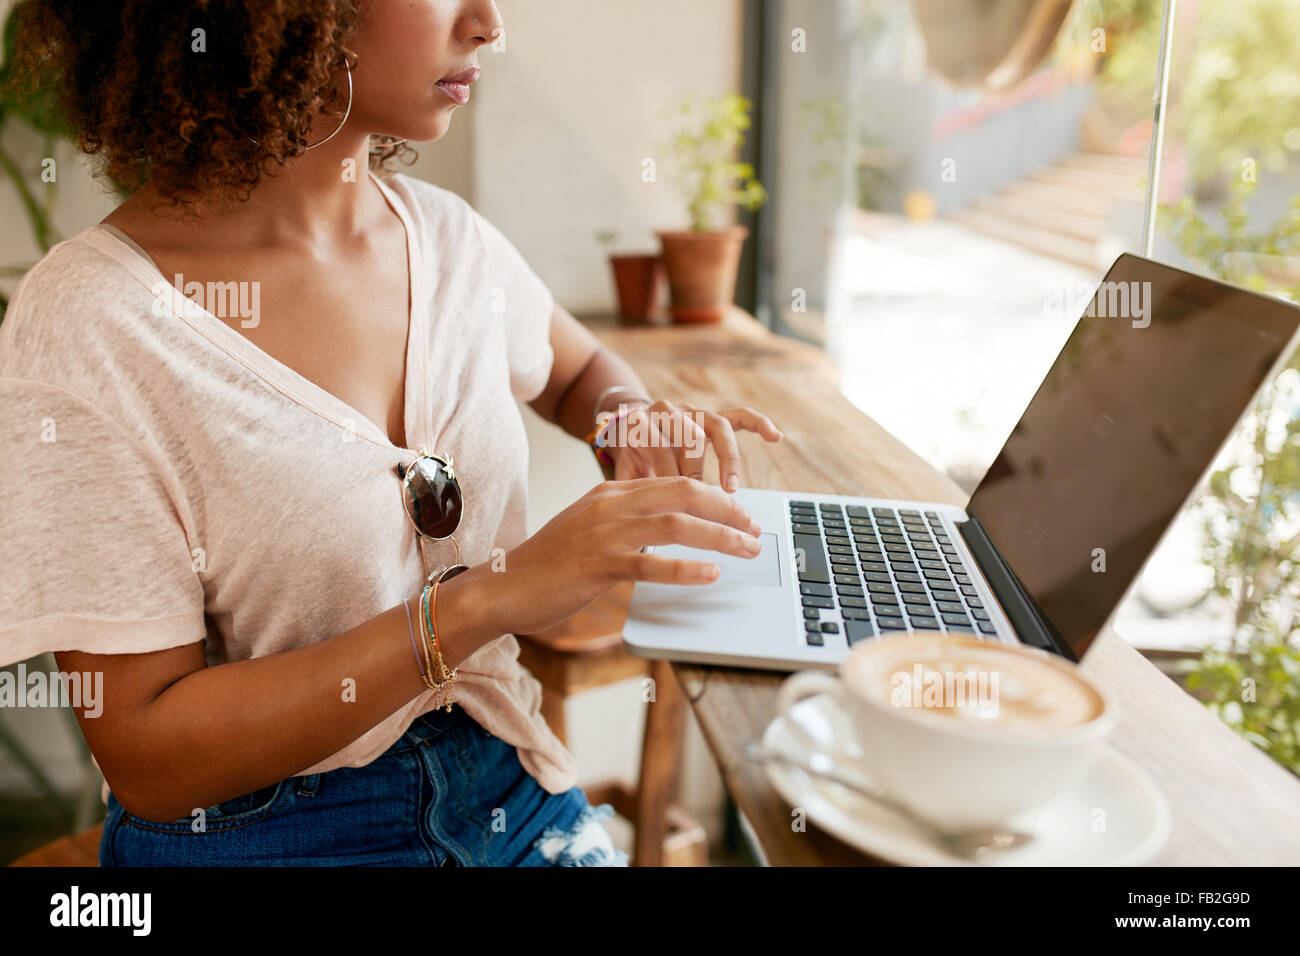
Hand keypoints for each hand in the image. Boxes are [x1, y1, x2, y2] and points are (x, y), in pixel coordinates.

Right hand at [488, 476, 762, 636]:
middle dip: (727, 510)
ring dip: (719, 536)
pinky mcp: (598, 563)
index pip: (674, 483)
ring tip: (746, 549)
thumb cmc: (548, 566)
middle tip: (754, 529)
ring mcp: (604, 532)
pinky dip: (686, 567)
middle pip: (683, 493)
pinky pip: (650, 561)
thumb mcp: (589, 531)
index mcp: (610, 494)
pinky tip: (710, 574)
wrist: (502, 586)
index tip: (740, 513)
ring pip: (675, 523)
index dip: (714, 497)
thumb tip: (663, 531)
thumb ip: (623, 525)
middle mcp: (610, 505)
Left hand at [605, 400, 782, 490]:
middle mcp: (671, 412)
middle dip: (695, 469)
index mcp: (644, 423)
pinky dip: (758, 425)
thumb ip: (632, 490)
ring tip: (731, 486)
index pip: (659, 445)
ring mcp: (694, 412)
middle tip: (700, 497)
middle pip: (689, 435)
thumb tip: (640, 527)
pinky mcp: (713, 417)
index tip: (674, 503)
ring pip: (716, 425)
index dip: (666, 474)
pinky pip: (740, 415)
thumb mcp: (623, 474)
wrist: (628, 428)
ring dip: (726, 458)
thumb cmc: (632, 459)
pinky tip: (775, 437)